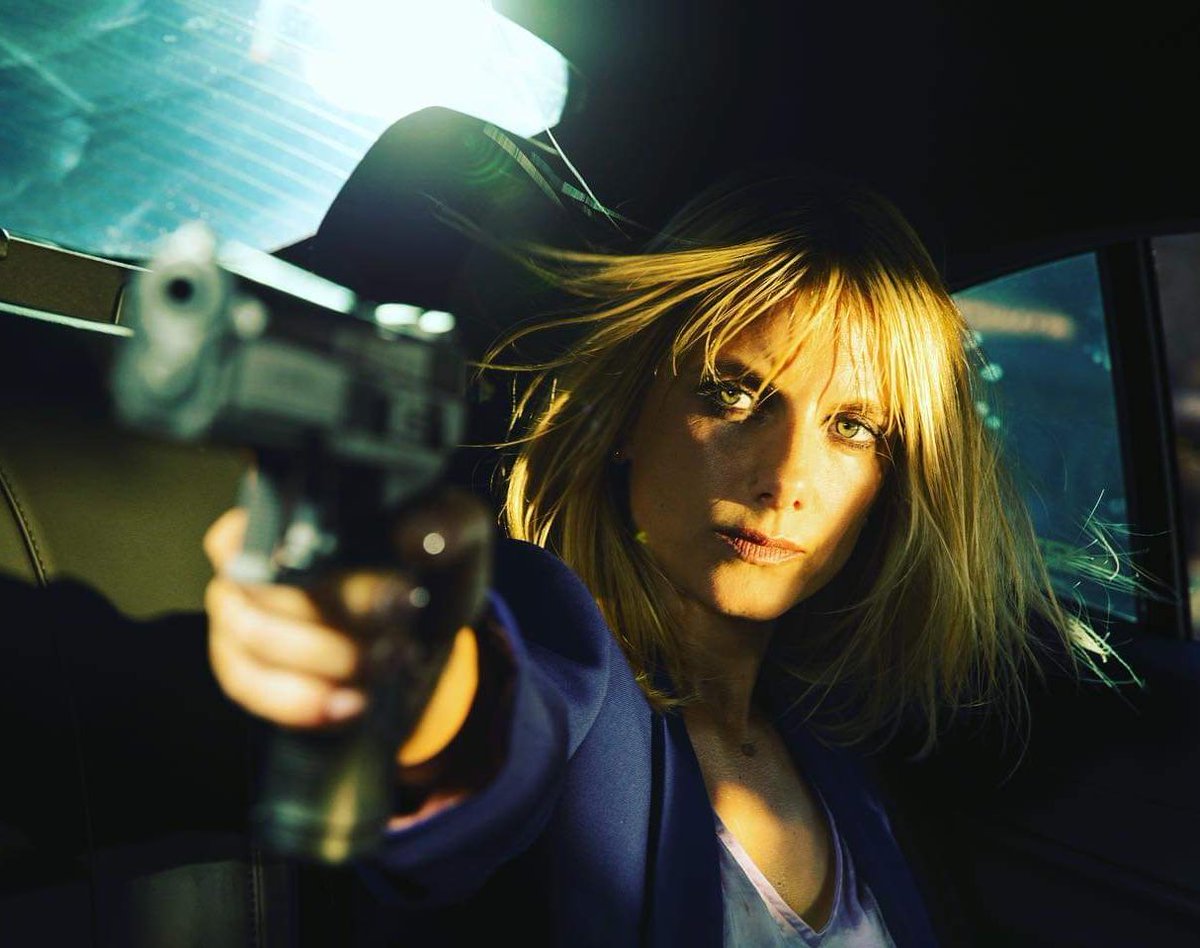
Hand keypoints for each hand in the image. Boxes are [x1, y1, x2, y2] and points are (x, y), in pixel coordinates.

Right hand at [204, 489, 491, 730]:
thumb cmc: (431, 573)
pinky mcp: (240, 663)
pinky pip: (247, 685)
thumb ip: (448, 527)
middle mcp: (251, 549)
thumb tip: (415, 538)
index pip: (277, 523)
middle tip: (399, 630)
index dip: (333, 566)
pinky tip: (349, 704)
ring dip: (328, 660)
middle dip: (340, 619)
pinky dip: (300, 701)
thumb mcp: (457, 544)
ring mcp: (236, 608)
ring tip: (385, 662)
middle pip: (265, 584)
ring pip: (255, 636)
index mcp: (298, 504)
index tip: (398, 592)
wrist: (425, 638)